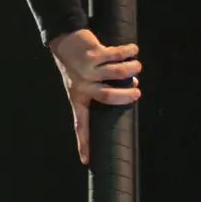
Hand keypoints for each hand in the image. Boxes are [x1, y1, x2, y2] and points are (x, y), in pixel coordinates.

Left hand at [49, 28, 142, 165]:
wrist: (63, 40)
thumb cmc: (75, 64)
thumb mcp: (79, 82)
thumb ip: (98, 89)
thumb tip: (131, 88)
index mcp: (77, 97)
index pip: (80, 123)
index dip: (83, 142)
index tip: (85, 160)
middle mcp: (82, 85)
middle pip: (108, 96)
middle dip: (127, 95)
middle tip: (137, 92)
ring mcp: (87, 69)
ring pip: (117, 72)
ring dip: (132, 68)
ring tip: (137, 66)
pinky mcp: (93, 53)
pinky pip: (116, 54)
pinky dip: (128, 52)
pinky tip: (133, 50)